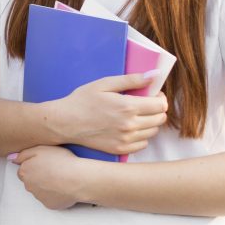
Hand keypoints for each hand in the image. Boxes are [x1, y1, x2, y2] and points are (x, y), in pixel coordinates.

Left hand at [12, 145, 88, 209]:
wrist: (78, 179)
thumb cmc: (61, 161)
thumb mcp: (40, 149)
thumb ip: (23, 154)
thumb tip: (11, 158)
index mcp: (25, 172)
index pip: (24, 170)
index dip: (34, 166)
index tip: (45, 164)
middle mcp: (28, 186)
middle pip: (31, 181)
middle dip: (39, 177)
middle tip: (54, 171)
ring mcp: (39, 197)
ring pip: (40, 191)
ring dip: (47, 186)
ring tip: (61, 179)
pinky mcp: (49, 205)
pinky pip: (50, 199)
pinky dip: (55, 195)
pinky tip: (64, 188)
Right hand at [45, 72, 167, 155]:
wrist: (64, 123)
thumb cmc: (82, 100)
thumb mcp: (104, 84)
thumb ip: (130, 80)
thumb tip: (153, 75)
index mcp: (128, 107)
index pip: (161, 105)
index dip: (160, 98)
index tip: (153, 95)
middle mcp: (130, 125)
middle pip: (160, 119)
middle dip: (156, 110)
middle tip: (145, 104)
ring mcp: (126, 139)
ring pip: (153, 132)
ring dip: (150, 123)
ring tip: (136, 116)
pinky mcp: (120, 149)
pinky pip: (143, 144)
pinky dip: (141, 136)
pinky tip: (129, 128)